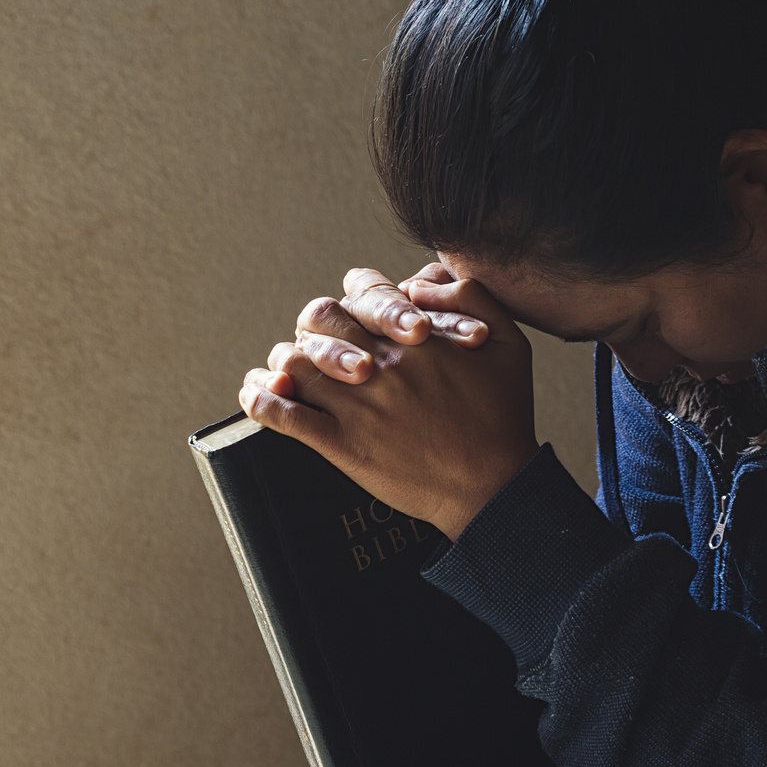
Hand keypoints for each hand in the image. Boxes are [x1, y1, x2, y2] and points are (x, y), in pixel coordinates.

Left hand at [239, 274, 535, 539]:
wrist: (493, 487)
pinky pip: (286, 417)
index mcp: (415, 336)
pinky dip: (262, 401)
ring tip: (286, 370)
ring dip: (285, 362)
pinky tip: (257, 395)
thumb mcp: (510, 342)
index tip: (355, 311)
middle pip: (319, 320)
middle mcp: (381, 365)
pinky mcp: (344, 446)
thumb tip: (421, 279)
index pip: (362, 290)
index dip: (355, 295)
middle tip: (318, 340)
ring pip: (295, 363)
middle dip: (315, 326)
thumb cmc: (503, 416)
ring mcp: (358, 406)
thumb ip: (469, 296)